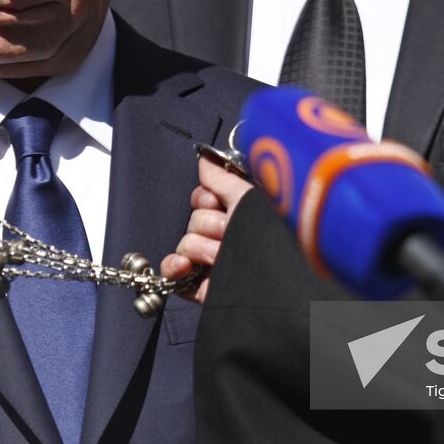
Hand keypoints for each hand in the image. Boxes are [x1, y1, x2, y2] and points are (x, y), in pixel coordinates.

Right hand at [160, 153, 253, 303]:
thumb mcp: (246, 198)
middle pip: (194, 220)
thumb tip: (204, 158)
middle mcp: (225, 237)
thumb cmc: (268, 237)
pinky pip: (171, 272)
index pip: (202, 199)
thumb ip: (221, 178)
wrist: (272, 281)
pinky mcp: (200, 286)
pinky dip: (173, 267)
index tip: (220, 202)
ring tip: (225, 257)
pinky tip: (185, 266)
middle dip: (211, 226)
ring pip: (185, 243)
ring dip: (203, 249)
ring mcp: (212, 262)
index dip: (207, 199)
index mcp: (238, 216)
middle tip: (231, 233)